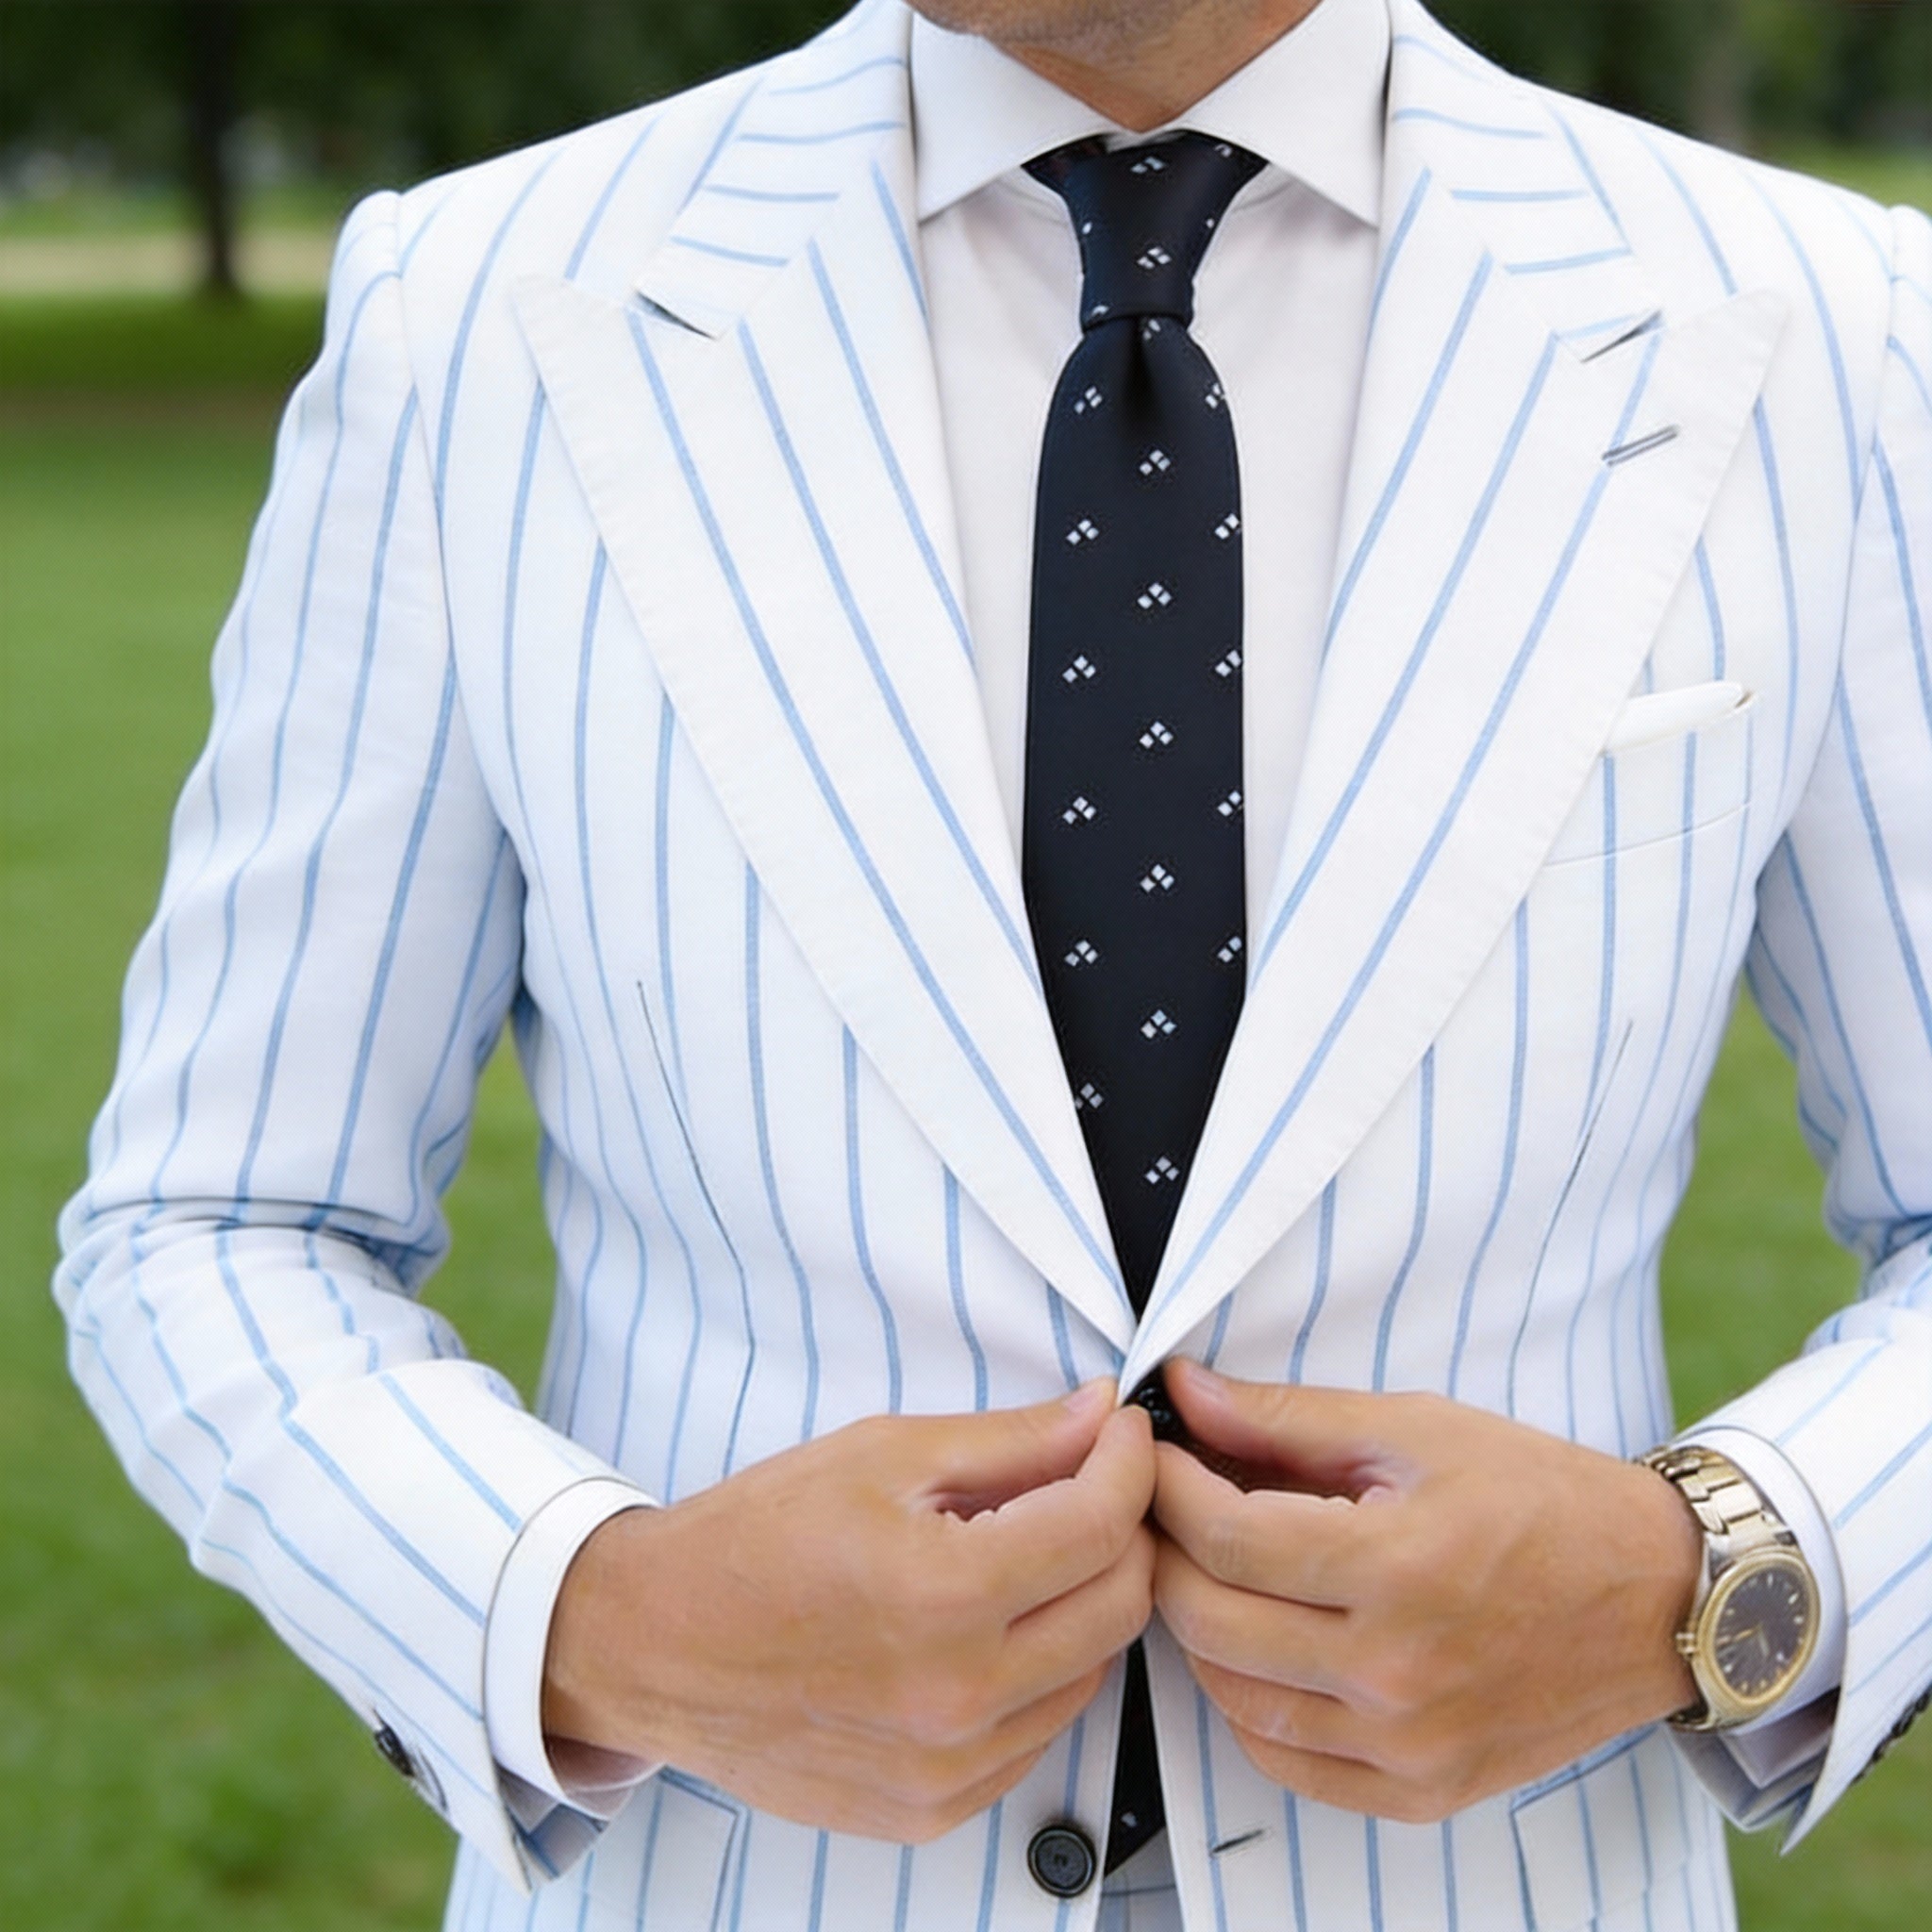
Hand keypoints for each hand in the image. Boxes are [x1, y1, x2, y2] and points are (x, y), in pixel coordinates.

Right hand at [543, 1383, 1156, 1842]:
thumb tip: (1097, 1418)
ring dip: (1084, 1603)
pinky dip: (1039, 1674)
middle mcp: (956, 1694)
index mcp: (943, 1593)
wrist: (656, 1644)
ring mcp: (948, 1767)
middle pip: (1120, 1604)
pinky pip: (1038, 1735)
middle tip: (1089, 1485)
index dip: (1129, 1462)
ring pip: (1091, 1673)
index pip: (1102, 1524)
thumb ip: (1008, 1440)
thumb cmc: (753, 1541)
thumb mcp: (881, 1455)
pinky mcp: (933, 1808)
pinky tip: (990, 1629)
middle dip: (1123, 1529)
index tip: (1120, 1434)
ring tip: (1027, 1555)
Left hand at [1151, 1361, 1700, 1822]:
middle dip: (1167, 1553)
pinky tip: (1256, 1648)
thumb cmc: (1540, 1497)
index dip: (1169, 1490)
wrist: (1658, 1595)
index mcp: (1400, 1567)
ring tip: (1209, 1570)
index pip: (1227, 1539)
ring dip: (1198, 1629)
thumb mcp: (1416, 1429)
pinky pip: (1288, 1763)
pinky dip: (1249, 1706)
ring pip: (1235, 1698)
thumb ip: (1288, 1417)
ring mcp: (1410, 1744)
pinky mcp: (1424, 1790)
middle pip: (1212, 1622)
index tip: (1154, 1454)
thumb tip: (1186, 1392)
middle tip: (1165, 1507)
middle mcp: (1399, 1671)